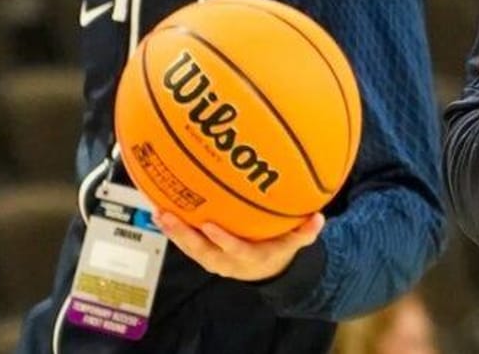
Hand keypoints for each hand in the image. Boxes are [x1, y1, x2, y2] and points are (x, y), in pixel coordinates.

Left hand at [155, 211, 324, 280]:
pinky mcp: (203, 252)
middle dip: (185, 235)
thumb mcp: (294, 243)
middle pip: (202, 251)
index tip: (210, 225)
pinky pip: (186, 241)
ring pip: (189, 247)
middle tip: (170, 217)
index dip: (222, 239)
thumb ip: (305, 232)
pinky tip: (161, 209)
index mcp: (250, 258)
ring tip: (159, 211)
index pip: (234, 250)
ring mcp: (212, 258)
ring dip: (173, 231)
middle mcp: (227, 261)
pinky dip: (173, 228)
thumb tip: (319, 217)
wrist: (264, 269)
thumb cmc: (277, 249)